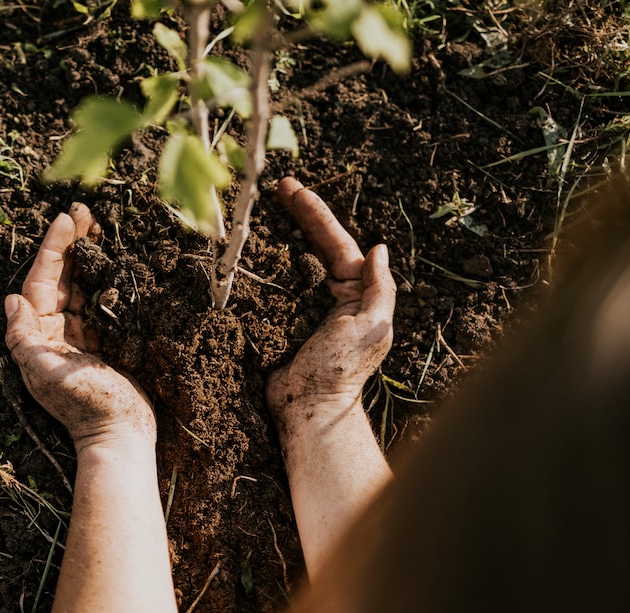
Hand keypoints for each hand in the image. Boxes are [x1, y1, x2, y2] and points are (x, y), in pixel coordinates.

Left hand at [5, 203, 155, 450]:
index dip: (53, 249)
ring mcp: (80, 335)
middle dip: (71, 244)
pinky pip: (101, 301)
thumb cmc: (84, 405)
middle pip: (61, 277)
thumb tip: (11, 300)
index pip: (41, 282)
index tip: (65, 219)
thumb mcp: (46, 374)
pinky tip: (116, 258)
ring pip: (82, 285)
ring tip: (100, 226)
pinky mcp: (104, 341)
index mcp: (38, 335)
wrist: (120, 434)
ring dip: (89, 256)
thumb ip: (24, 339)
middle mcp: (55, 331)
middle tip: (85, 211)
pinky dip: (107, 278)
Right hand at [267, 177, 396, 432]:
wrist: (307, 409)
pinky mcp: (281, 319)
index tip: (292, 189)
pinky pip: (272, 284)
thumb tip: (379, 249)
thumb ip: (381, 288)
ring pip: (293, 260)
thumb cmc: (342, 371)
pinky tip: (249, 248)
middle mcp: (333, 294)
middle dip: (298, 214)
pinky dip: (262, 264)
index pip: (336, 242)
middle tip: (277, 187)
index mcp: (357, 292)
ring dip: (281, 233)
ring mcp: (306, 305)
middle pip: (315, 244)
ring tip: (263, 206)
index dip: (315, 214)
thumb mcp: (372, 327)